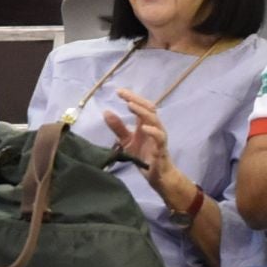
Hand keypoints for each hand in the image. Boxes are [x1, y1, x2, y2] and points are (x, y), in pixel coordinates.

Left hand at [105, 88, 197, 208]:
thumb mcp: (127, 141)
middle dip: (136, 100)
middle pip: (148, 108)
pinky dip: (153, 131)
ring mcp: (159, 137)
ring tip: (130, 106)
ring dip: (142, 112)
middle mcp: (153, 127)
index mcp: (145, 123)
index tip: (118, 91)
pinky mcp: (161, 149)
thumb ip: (118, 127)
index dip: (131, 97)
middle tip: (123, 94)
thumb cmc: (144, 156)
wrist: (157, 175)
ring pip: (154, 120)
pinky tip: (143, 127)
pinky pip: (160, 137)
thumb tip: (105, 112)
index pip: (140, 106)